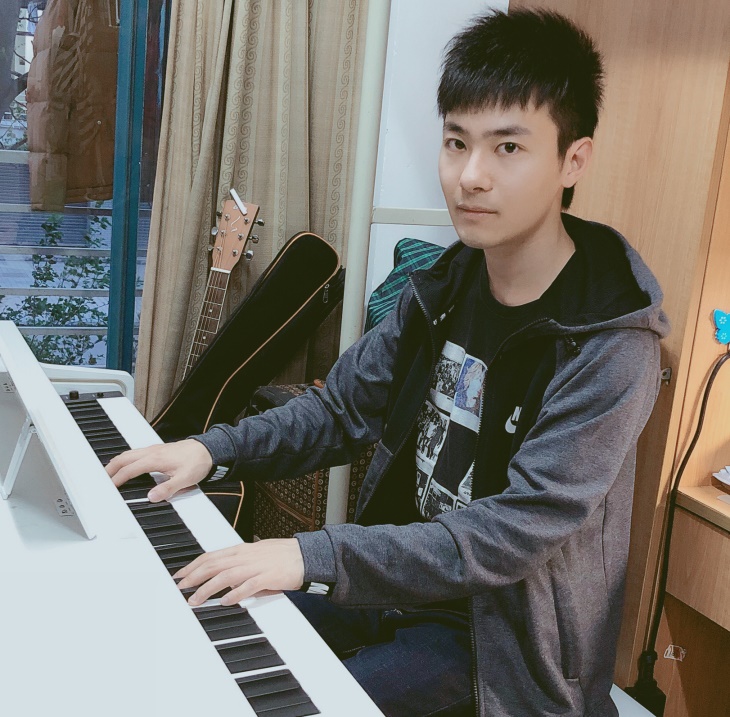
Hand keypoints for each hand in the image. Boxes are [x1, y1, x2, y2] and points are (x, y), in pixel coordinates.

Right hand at [105, 439, 212, 501]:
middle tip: (101, 480)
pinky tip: (128, 465)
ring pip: (129, 453)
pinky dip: (126, 459)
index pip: (129, 470)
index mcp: (155, 459)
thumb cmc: (198, 462)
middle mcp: (152, 452)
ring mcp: (154, 449)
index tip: (109, 487)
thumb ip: (167, 489)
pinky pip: (136, 453)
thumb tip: (151, 497)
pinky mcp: (158, 449)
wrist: (208, 449)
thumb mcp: (184, 479)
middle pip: (123, 458)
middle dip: (110, 468)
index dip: (117, 479)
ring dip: (117, 463)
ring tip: (110, 473)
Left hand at [174, 538, 304, 605]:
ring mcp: (257, 566)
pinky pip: (248, 585)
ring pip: (226, 575)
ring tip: (195, 600)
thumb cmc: (283, 556)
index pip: (212, 555)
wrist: (306, 555)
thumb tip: (225, 581)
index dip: (193, 565)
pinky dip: (235, 593)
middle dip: (194, 576)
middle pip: (214, 564)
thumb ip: (240, 566)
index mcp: (242, 550)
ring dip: (208, 588)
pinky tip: (225, 601)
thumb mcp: (257, 556)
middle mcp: (246, 556)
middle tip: (180, 587)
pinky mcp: (268, 576)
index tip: (180, 575)